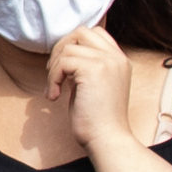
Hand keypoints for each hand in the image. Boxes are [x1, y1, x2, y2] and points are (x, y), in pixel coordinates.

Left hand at [44, 23, 135, 150]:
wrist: (107, 139)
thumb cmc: (96, 119)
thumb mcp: (93, 86)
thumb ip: (85, 67)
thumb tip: (62, 55)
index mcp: (118, 60)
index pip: (94, 33)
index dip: (72, 44)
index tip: (63, 68)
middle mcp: (116, 57)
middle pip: (81, 32)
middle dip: (60, 49)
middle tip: (54, 74)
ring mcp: (107, 62)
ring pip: (68, 48)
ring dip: (54, 69)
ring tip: (55, 90)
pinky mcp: (95, 70)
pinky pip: (63, 63)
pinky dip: (53, 79)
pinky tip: (55, 97)